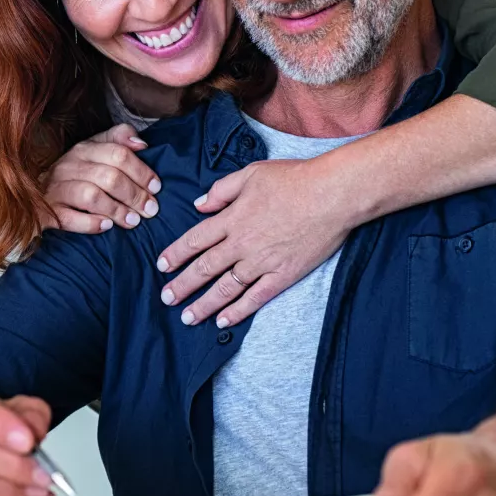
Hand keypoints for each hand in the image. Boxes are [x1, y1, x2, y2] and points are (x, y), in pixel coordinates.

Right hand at [42, 123, 160, 233]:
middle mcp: (68, 166)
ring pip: (91, 196)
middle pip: (109, 176)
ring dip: (117, 210)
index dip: (142, 171)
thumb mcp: (94, 152)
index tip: (156, 188)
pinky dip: (91, 223)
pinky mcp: (47, 212)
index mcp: (83, 149)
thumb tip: (142, 144)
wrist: (35, 196)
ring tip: (133, 221)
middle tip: (150, 210)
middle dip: (135, 194)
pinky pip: (70, 218)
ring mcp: (55, 189)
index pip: (118, 153)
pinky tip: (106, 227)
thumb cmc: (75, 175)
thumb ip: (118, 140)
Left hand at [155, 158, 353, 326]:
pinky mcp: (284, 274)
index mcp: (232, 218)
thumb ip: (222, 190)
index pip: (195, 240)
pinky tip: (223, 321)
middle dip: (182, 285)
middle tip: (165, 299)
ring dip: (204, 304)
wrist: (333, 194)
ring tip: (187, 317)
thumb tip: (199, 204)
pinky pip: (255, 297)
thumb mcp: (251, 173)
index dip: (176, 254)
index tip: (162, 266)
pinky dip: (238, 311)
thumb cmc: (294, 179)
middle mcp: (242, 243)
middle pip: (204, 268)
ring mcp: (262, 262)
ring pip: (225, 288)